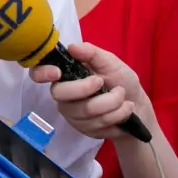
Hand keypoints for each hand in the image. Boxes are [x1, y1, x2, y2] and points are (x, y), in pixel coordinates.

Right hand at [30, 42, 149, 141]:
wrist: (137, 105)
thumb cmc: (120, 79)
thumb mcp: (110, 62)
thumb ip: (92, 54)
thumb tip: (72, 47)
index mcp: (66, 75)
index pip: (39, 74)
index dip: (42, 73)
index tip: (56, 72)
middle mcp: (64, 96)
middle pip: (61, 94)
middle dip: (87, 88)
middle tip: (105, 83)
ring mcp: (72, 114)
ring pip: (85, 111)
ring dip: (112, 102)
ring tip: (124, 97)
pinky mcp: (84, 130)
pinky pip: (97, 124)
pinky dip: (117, 114)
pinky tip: (125, 110)